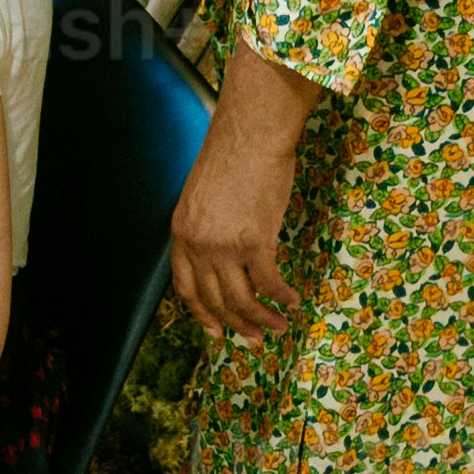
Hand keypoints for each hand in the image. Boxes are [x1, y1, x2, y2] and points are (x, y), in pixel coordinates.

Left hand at [169, 118, 302, 342]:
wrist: (250, 134)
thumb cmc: (232, 158)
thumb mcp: (203, 197)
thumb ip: (207, 228)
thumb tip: (223, 253)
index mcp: (181, 233)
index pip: (185, 286)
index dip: (200, 313)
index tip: (214, 330)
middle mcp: (198, 244)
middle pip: (214, 299)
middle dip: (234, 324)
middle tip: (253, 338)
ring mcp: (225, 245)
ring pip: (241, 298)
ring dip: (260, 318)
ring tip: (277, 327)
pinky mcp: (255, 241)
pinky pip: (269, 282)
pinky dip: (281, 296)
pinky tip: (292, 300)